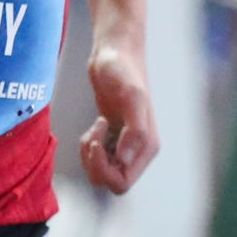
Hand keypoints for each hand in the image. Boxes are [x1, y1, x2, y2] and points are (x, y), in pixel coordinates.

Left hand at [80, 44, 157, 192]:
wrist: (113, 53)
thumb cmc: (123, 71)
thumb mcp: (131, 97)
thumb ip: (134, 130)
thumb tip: (124, 160)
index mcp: (147, 146)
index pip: (121, 183)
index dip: (103, 169)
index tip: (97, 142)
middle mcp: (138, 150)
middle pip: (110, 182)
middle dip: (94, 164)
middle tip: (92, 137)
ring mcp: (124, 145)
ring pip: (101, 173)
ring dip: (90, 156)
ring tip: (93, 130)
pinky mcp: (112, 137)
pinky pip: (97, 159)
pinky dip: (89, 147)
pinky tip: (94, 128)